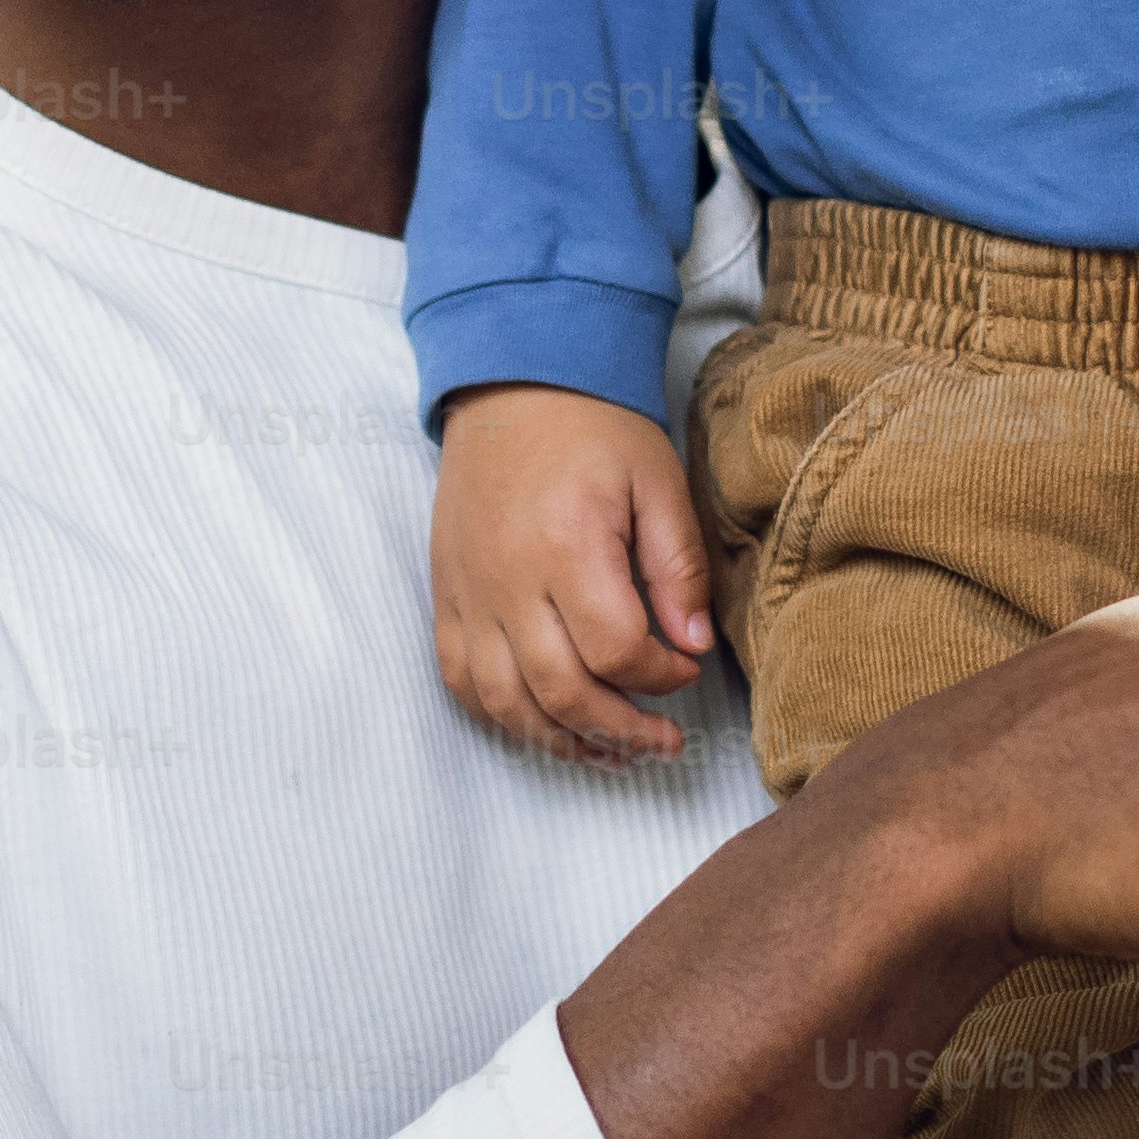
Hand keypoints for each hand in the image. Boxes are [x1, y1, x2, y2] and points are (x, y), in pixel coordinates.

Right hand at [432, 384, 719, 764]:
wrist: (511, 386)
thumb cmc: (592, 429)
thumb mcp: (658, 481)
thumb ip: (678, 566)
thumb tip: (692, 646)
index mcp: (566, 546)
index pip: (616, 651)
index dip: (661, 677)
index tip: (686, 669)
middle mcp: (508, 580)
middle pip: (561, 692)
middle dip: (622, 731)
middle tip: (664, 741)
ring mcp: (468, 593)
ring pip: (506, 703)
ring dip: (562, 741)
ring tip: (611, 752)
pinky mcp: (446, 597)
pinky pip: (460, 681)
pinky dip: (501, 716)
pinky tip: (544, 725)